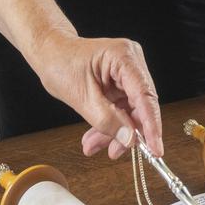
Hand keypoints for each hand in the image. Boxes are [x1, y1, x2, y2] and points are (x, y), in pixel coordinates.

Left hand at [24, 32, 164, 159]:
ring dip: (114, 131)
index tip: (155, 149)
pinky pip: (121, 109)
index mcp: (123, 57)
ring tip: (93, 145)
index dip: (151, 126)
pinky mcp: (121, 83)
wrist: (49, 54)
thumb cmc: (60, 63)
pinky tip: (96, 137)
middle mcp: (131, 62)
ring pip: (130, 111)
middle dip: (126, 132)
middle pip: (140, 106)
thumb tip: (130, 139)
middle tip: (114, 151)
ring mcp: (127, 73)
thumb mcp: (81, 97)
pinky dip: (109, 124)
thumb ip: (106, 120)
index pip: (145, 96)